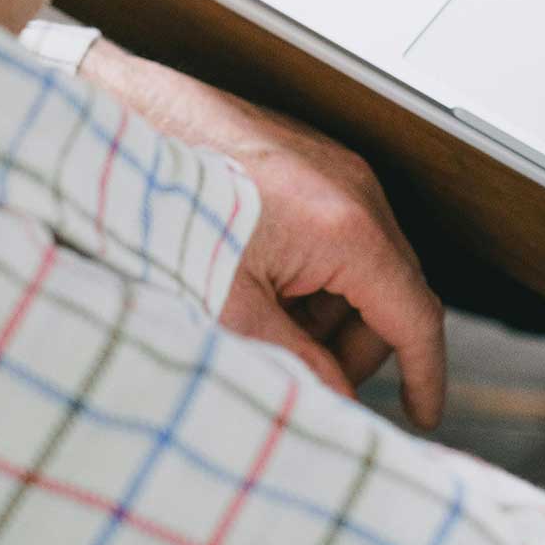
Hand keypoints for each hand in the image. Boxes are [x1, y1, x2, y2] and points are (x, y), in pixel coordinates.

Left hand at [78, 40, 445, 426]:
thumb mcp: (229, 310)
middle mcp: (354, 188)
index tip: (423, 414)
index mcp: (345, 228)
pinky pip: (338, 229)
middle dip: (357, 344)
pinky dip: (312, 270)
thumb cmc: (165, 208)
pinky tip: (257, 280)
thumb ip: (296, 364)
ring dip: (329, 307)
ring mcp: (334, 167)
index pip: (416, 316)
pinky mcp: (309, 157)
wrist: (119, 131)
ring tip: (262, 317)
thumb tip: (334, 400)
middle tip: (305, 371)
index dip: (425, 374)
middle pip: (393, 292)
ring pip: (365, 263)